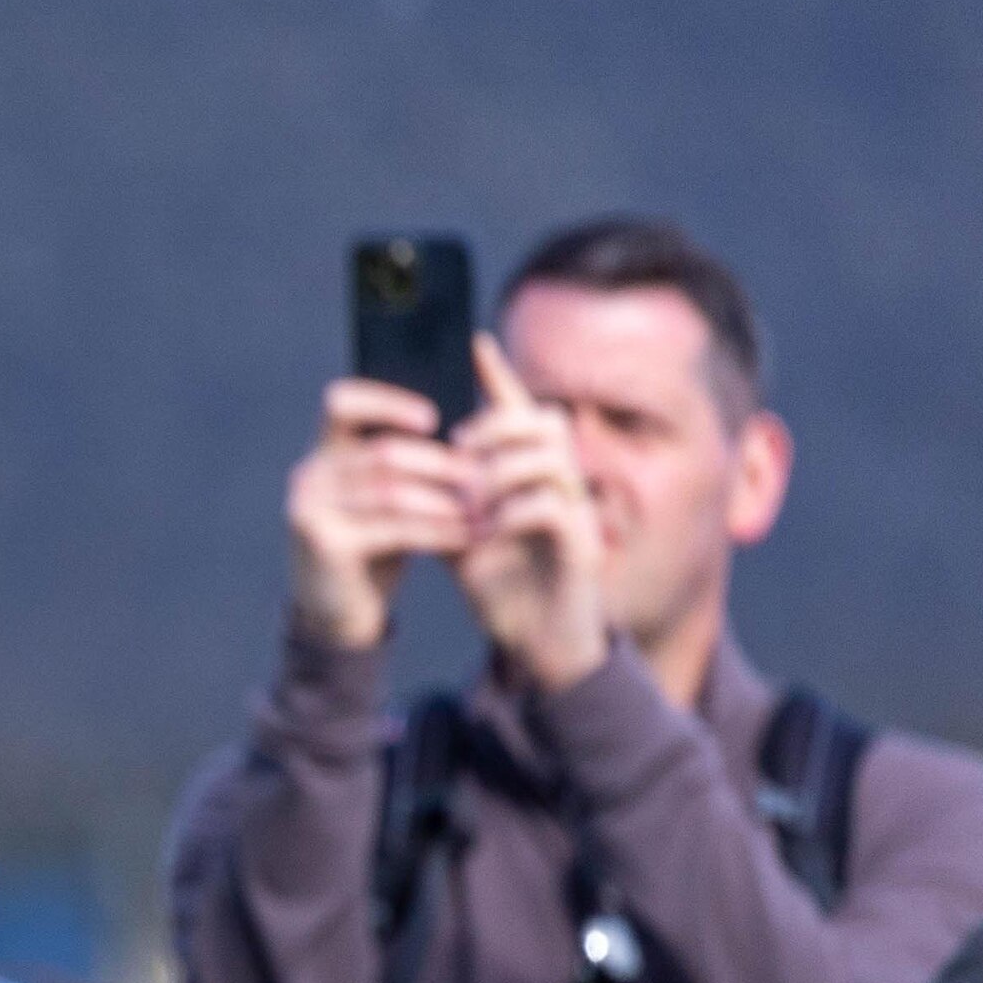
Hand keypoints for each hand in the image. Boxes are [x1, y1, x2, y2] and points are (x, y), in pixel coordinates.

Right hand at [286, 378, 470, 651]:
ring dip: (446, 501)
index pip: (340, 402)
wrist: (335, 612)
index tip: (432, 420)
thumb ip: (400, 466)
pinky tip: (467, 536)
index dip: (387, 402)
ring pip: (393, 492)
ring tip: (482, 510)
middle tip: (485, 477)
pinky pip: (393, 529)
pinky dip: (437, 532)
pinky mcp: (325, 544)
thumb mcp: (380, 499)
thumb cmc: (369, 547)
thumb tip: (463, 430)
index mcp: (321, 454)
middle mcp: (308, 476)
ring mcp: (310, 509)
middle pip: (385, 452)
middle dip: (442, 464)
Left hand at [452, 334, 614, 688]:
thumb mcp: (461, 531)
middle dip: (495, 428)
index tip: (471, 342)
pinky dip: (511, 513)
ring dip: (498, 473)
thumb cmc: (502, 583)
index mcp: (530, 472)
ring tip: (468, 502)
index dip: (498, 375)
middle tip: (459, 451)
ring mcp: (577, 508)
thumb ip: (443, 495)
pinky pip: (551, 506)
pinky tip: (486, 532)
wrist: (536, 640)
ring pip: (548, 456)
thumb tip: (400, 462)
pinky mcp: (582, 543)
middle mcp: (562, 480)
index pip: (520, 411)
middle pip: (541, 420)